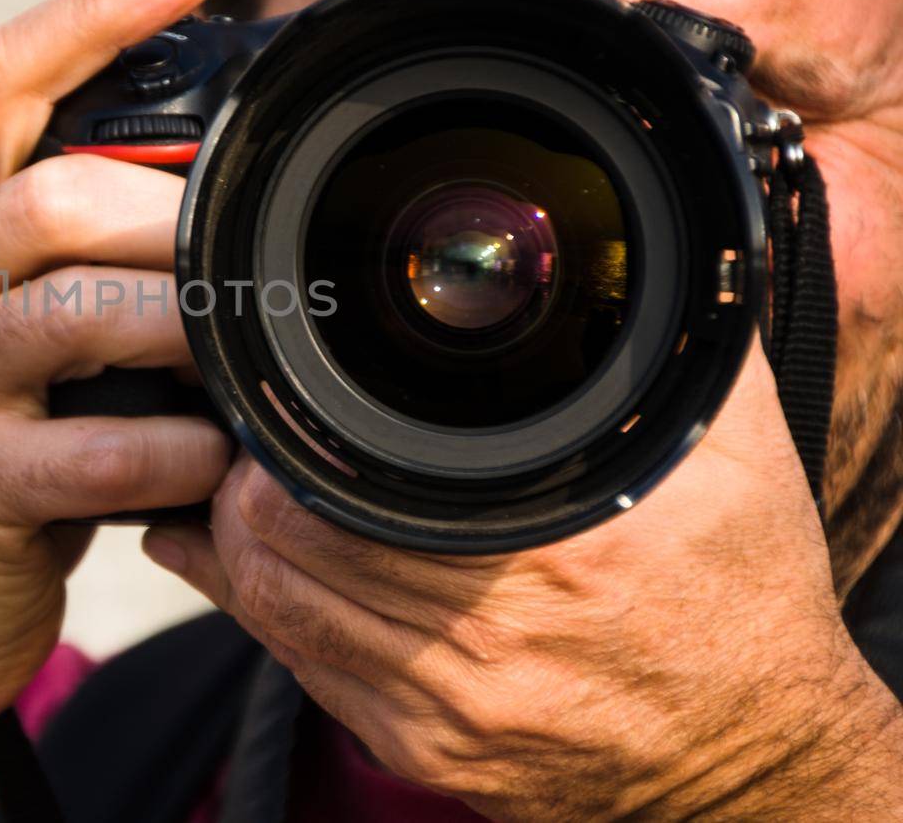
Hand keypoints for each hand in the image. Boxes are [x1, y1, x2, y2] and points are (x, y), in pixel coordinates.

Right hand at [0, 0, 226, 720]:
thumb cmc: (1, 443)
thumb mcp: (21, 321)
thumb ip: (83, 241)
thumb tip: (204, 154)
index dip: (89, 13)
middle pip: (48, 194)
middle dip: (171, 213)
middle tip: (261, 239)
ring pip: (71, 312)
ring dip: (184, 323)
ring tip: (251, 342)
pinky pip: (93, 454)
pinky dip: (176, 452)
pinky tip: (220, 458)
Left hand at [146, 345, 902, 818]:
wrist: (759, 750)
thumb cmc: (739, 597)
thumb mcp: (728, 447)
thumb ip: (664, 339)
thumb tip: (620, 252)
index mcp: (545, 551)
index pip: (329, 490)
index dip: (276, 443)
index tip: (274, 407)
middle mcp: (483, 640)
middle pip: (277, 548)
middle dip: (243, 486)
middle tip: (248, 445)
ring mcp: (446, 707)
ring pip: (275, 612)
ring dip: (242, 547)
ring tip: (245, 497)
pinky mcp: (427, 750)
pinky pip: (305, 675)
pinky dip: (269, 615)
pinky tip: (255, 573)